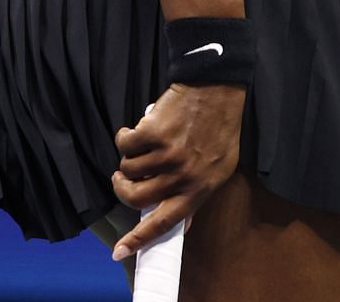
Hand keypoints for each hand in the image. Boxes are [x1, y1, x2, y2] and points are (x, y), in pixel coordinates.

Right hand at [108, 81, 244, 260]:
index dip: (139, 239)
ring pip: (127, 170)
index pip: (166, 222)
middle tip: (122, 177)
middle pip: (135, 198)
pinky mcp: (153, 134)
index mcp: (202, 188)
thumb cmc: (218, 127)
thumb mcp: (220, 166)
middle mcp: (185, 176)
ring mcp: (168, 156)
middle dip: (122, 188)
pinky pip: (124, 145)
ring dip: (129, 158)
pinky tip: (138, 128)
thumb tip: (183, 224)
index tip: (119, 252)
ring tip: (144, 144)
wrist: (217, 87)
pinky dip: (125, 136)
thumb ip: (198, 193)